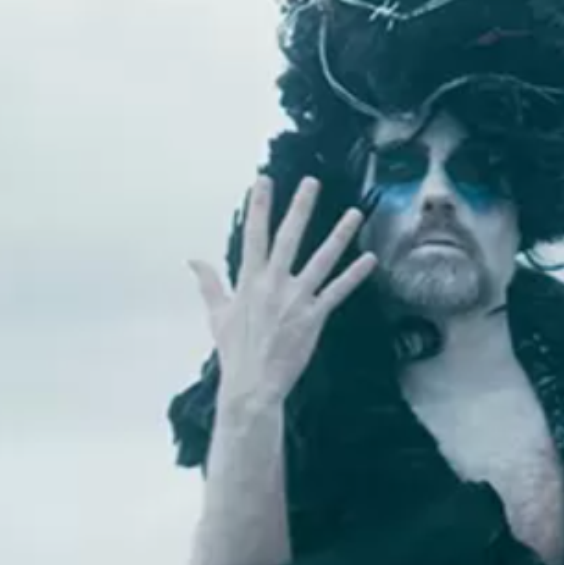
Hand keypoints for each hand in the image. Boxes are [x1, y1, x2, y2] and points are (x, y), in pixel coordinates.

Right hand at [188, 176, 375, 409]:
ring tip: (354, 213)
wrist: (252, 383)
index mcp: (249, 280)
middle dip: (300, 208)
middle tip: (312, 182)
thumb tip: (193, 260)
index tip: (264, 181)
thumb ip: (209, 283)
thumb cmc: (234, 350)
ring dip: (339, 235)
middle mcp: (274, 284)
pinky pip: (337, 291)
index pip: (254, 234)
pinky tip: (370, 259)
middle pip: (289, 238)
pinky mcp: (314, 316)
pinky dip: (354, 275)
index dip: (259, 206)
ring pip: (321, 259)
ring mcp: (296, 299)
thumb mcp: (217, 313)